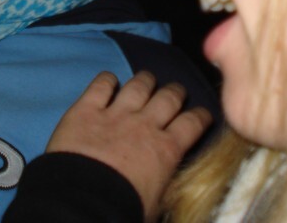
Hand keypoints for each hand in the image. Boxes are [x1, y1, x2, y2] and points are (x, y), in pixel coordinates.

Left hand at [47, 71, 211, 221]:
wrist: (85, 201)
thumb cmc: (124, 208)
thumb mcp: (157, 203)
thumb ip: (166, 183)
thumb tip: (169, 180)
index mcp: (166, 150)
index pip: (192, 124)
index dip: (200, 116)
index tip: (202, 114)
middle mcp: (144, 125)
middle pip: (168, 98)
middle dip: (175, 92)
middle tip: (176, 92)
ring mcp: (115, 114)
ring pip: (138, 86)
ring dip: (145, 80)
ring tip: (147, 78)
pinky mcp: (86, 110)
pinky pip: (100, 85)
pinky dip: (106, 80)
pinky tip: (109, 79)